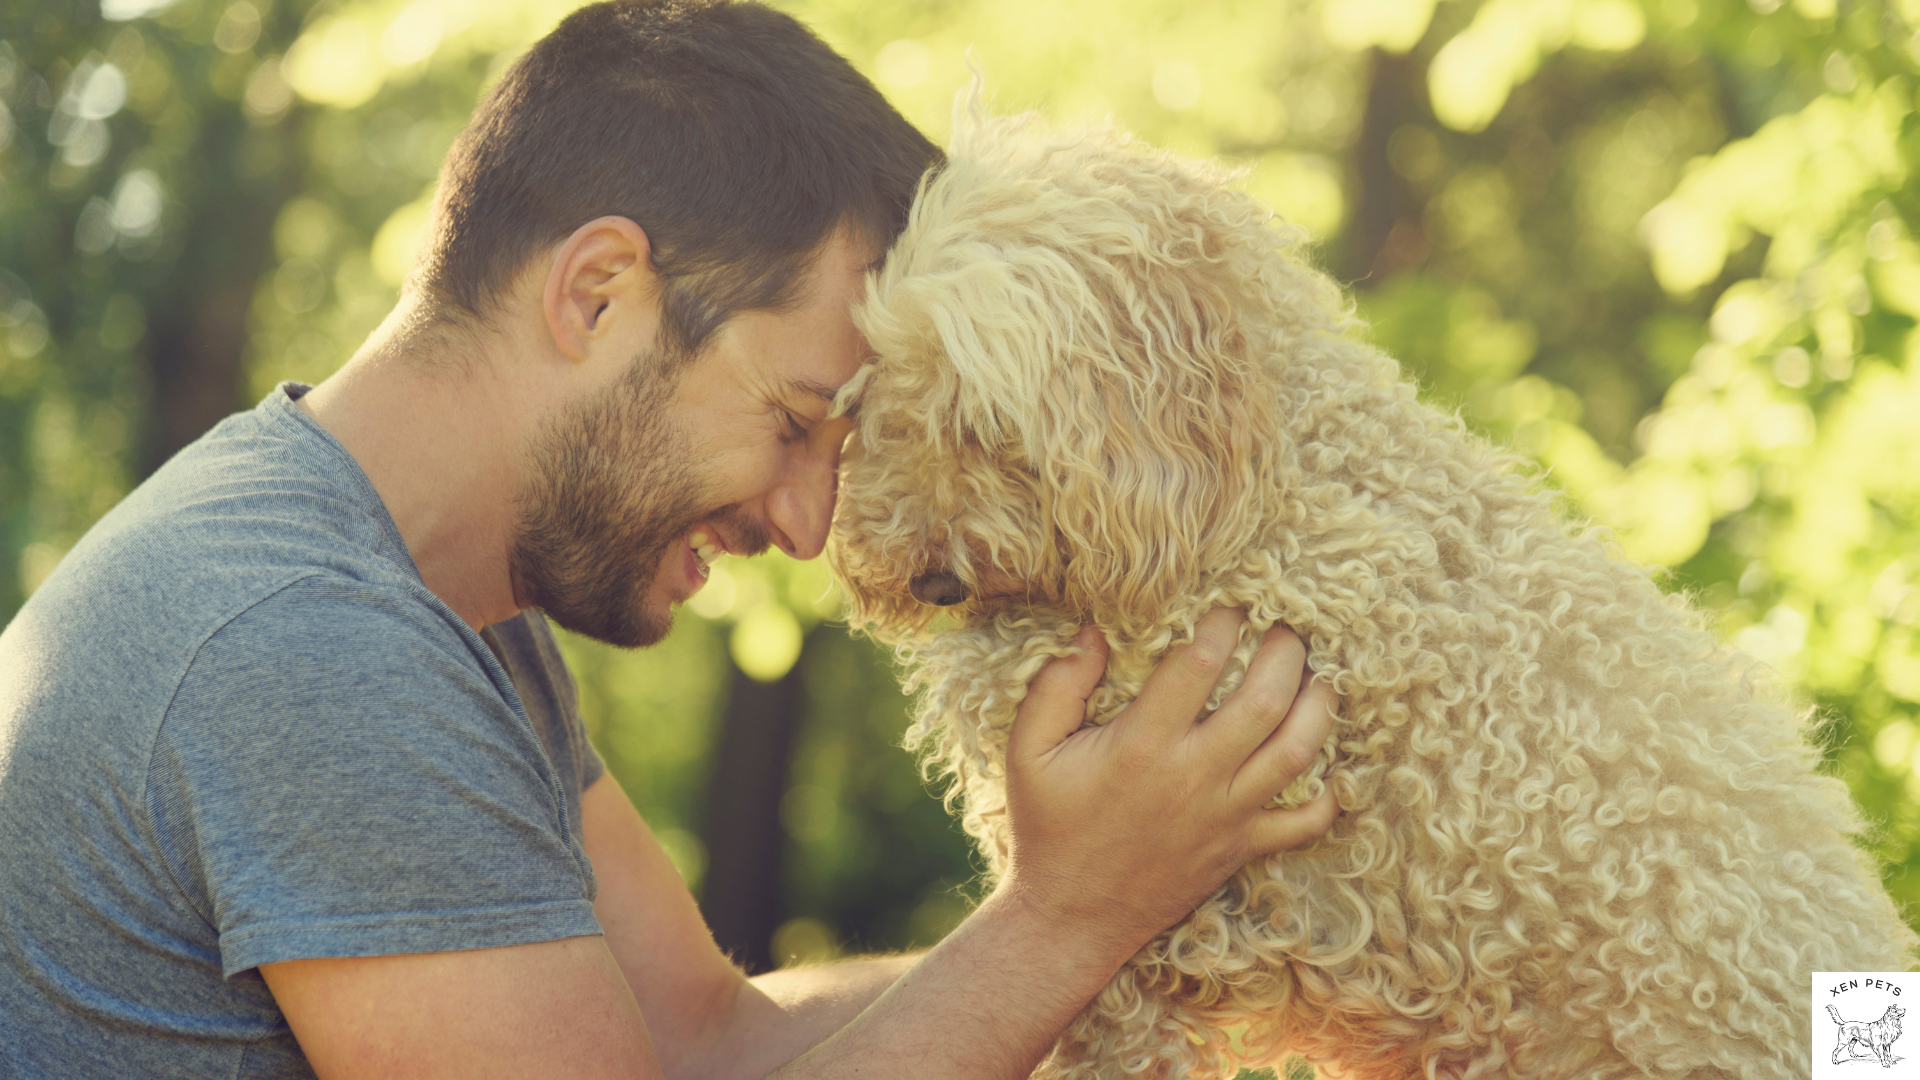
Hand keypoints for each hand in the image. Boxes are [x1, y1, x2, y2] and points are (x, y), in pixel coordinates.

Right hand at [997, 608, 1338, 957]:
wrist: (1072, 917)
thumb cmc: (1049, 827)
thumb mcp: (1028, 752)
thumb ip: (1056, 687)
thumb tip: (1092, 633)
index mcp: (1143, 745)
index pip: (1199, 664)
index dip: (1222, 623)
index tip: (1229, 603)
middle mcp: (1194, 777)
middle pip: (1266, 700)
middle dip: (1285, 652)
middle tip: (1286, 626)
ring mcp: (1226, 815)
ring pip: (1298, 752)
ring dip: (1319, 706)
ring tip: (1319, 675)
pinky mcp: (1243, 848)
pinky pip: (1306, 821)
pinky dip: (1329, 792)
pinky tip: (1328, 758)